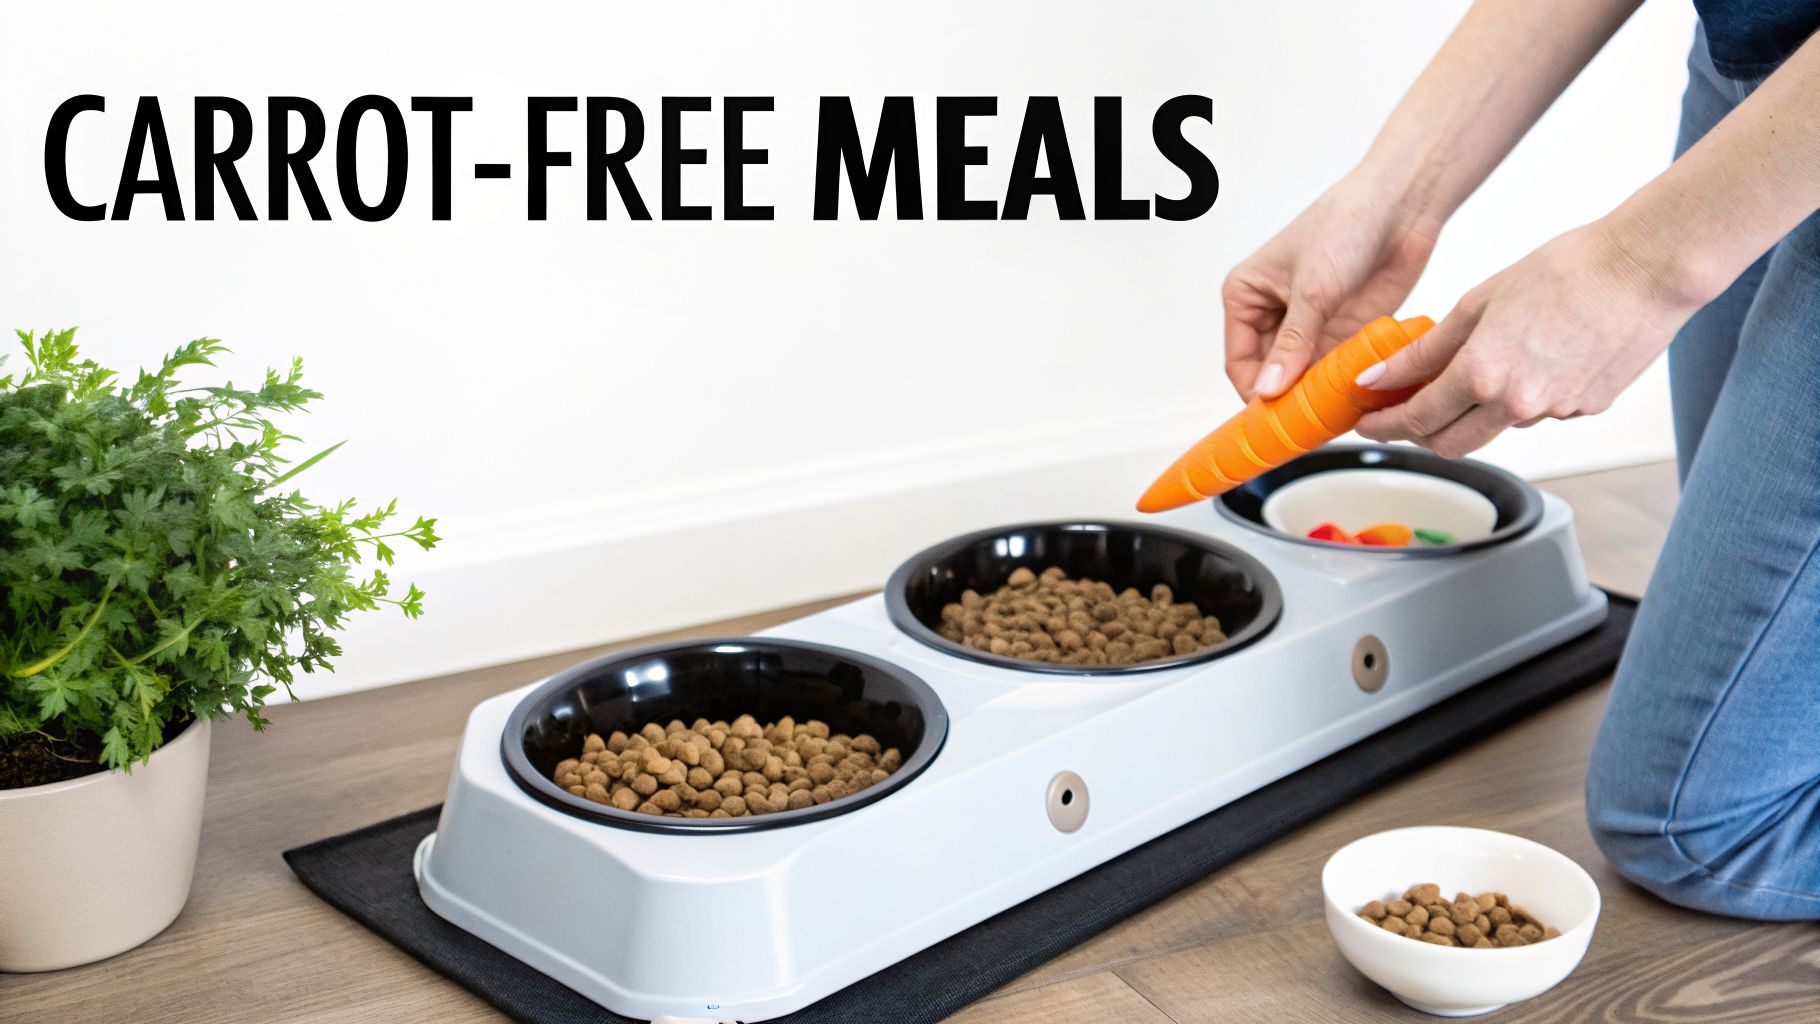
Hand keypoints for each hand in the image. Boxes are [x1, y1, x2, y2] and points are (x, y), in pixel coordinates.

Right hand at [1223, 173, 1442, 398]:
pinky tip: (1351, 403)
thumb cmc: (1346, 224)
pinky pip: (1333, 371)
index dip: (1254, 392)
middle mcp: (1273, 314)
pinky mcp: (1342, 331)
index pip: (1240, 361)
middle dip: (1285, 400)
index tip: (1273, 420)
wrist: (1403, 203)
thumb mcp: (1313, 288)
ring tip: (1329, 419)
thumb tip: (1268, 391)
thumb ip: (1292, 343)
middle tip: (1302, 428)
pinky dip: (1340, 387)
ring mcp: (1309, 325)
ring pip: (1302, 378)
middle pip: (1270, 375)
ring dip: (1315, 397)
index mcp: (1246, 296)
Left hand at [1353, 222, 1699, 456]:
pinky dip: (1520, 398)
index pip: (1417, 421)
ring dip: (1473, 412)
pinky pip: (1538, 413)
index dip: (1384, 426)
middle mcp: (1518, 405)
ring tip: (1475, 368)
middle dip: (1421, 433)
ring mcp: (1556, 412)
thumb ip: (1424, 351)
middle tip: (1404, 410)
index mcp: (1483, 376)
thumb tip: (1378, 377)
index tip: (1367, 422)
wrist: (1647, 268)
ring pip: (1496, 428)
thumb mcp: (1478, 303)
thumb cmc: (1566, 270)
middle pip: (1451, 445)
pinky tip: (1532, 359)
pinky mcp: (1586, 410)